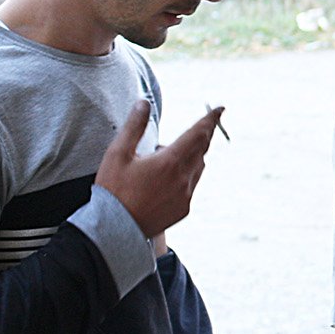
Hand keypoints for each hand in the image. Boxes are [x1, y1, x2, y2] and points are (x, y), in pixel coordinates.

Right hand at [96, 101, 224, 237]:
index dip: (210, 120)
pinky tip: (164, 178)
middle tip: (196, 127)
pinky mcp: (183, 209)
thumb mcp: (117, 154)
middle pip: (201, 149)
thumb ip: (134, 126)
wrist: (114, 230)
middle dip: (201, 135)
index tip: (221, 109)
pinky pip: (191, 185)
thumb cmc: (113, 191)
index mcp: (170, 162)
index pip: (198, 134)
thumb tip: (144, 103)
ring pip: (197, 167)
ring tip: (163, 158)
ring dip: (190, 156)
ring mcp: (186, 196)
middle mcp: (184, 179)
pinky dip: (185, 175)